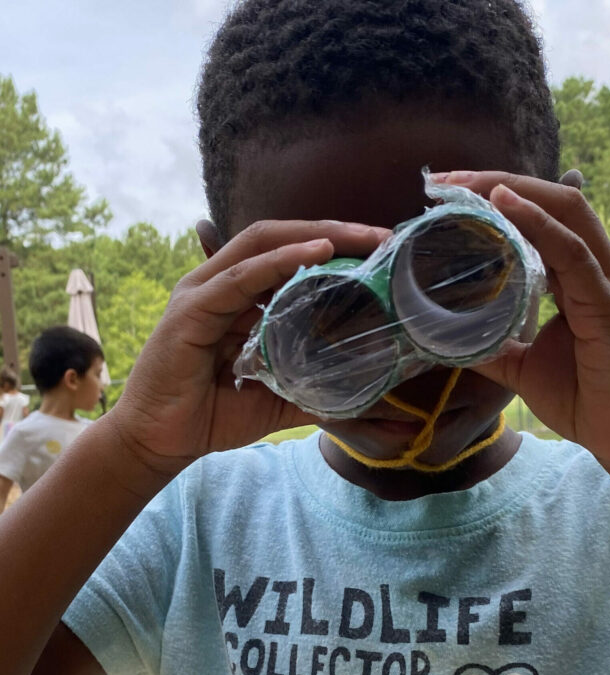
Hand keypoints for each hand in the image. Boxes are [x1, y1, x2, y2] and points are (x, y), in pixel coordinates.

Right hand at [108, 219, 388, 477]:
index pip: (288, 254)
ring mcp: (202, 292)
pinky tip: (317, 252)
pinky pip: (239, 277)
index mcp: (239, 297)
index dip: (335, 245)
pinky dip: (279, 261)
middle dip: (334, 230)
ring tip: (362, 239)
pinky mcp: (190, 311)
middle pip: (279, 238)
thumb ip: (320, 390)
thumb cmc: (213, 415)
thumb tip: (374, 399)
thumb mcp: (280, 397)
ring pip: (262, 245)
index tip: (382, 251)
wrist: (162, 444)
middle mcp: (220, 285)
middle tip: (382, 237)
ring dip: (315, 236)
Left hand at [433, 170, 609, 474]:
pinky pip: (573, 254)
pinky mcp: (609, 307)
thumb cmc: (586, 400)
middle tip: (445, 182)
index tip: (447, 193)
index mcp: (582, 276)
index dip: (499, 195)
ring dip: (514, 191)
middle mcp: (600, 269)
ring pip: (567, 212)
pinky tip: (505, 206)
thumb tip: (442, 337)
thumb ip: (490, 345)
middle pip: (557, 199)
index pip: (544, 215)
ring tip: (466, 185)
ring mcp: (609, 283)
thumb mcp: (523, 366)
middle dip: (499, 180)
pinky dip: (539, 225)